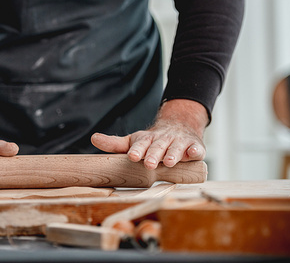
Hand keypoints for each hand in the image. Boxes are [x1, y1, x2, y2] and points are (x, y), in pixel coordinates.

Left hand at [91, 99, 207, 168]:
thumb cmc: (152, 140)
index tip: (132, 156)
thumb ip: (114, 143)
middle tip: (149, 163)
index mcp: (146, 139)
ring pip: (176, 148)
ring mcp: (179, 143)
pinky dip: (195, 151)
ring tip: (170, 162)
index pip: (140, 144)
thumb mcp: (133, 140)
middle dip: (154, 154)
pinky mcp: (194, 146)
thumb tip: (93, 138)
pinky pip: (196, 149)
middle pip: (157, 147)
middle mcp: (162, 140)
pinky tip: (194, 154)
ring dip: (173, 154)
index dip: (137, 150)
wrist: (178, 126)